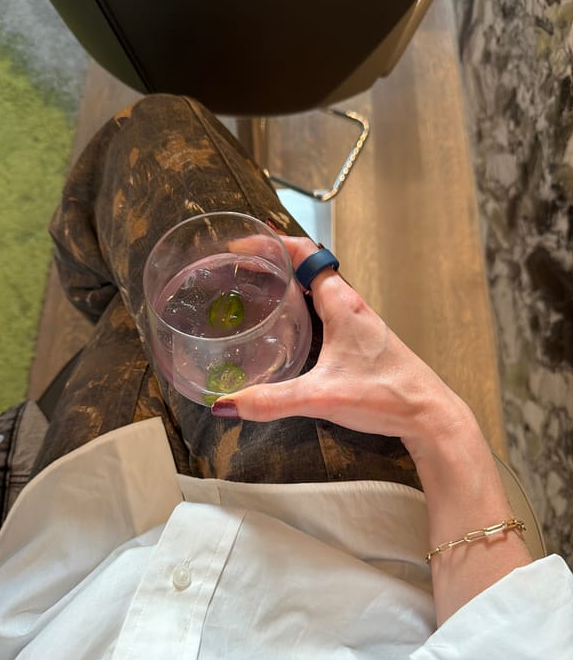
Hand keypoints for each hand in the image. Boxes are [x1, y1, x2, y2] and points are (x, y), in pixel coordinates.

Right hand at [212, 237, 465, 454]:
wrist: (430, 416)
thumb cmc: (387, 395)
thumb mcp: (321, 396)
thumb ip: (273, 401)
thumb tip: (228, 404)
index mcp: (342, 304)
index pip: (305, 254)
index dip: (273, 243)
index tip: (245, 243)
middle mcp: (352, 307)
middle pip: (309, 270)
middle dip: (276, 264)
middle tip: (243, 269)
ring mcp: (359, 324)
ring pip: (320, 292)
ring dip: (292, 286)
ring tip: (260, 294)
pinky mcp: (363, 343)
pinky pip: (327, 313)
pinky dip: (305, 310)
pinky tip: (292, 331)